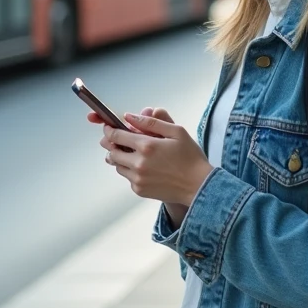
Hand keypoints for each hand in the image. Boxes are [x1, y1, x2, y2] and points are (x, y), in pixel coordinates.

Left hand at [90, 108, 190, 226]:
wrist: (198, 186)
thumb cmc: (191, 158)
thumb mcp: (176, 132)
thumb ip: (151, 122)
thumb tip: (130, 116)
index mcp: (147, 146)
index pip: (116, 136)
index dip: (109, 130)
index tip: (109, 128)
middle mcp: (139, 163)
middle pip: (112, 152)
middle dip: (111, 144)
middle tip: (117, 140)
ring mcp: (138, 179)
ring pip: (117, 166)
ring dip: (120, 158)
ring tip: (133, 153)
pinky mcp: (139, 190)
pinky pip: (127, 178)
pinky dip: (130, 170)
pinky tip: (144, 167)